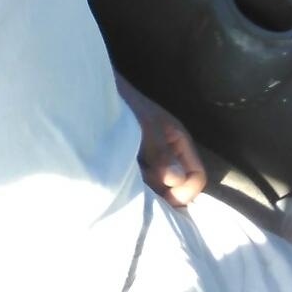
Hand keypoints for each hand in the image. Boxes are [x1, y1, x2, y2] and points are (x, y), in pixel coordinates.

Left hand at [115, 74, 206, 206]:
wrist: (94, 92)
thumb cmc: (124, 104)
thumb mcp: (145, 127)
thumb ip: (161, 153)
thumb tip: (177, 180)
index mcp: (179, 141)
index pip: (197, 176)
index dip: (184, 192)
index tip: (162, 198)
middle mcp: (170, 152)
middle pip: (178, 185)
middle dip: (162, 191)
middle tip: (140, 186)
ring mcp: (152, 158)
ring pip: (159, 185)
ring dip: (147, 188)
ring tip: (128, 179)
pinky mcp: (135, 161)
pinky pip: (143, 181)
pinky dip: (135, 184)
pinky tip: (121, 177)